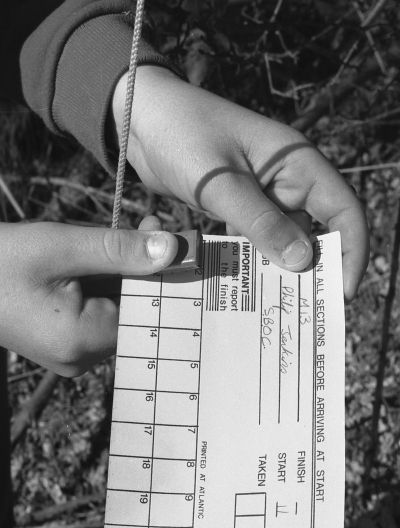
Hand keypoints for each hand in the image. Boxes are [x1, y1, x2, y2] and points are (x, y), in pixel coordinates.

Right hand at [0, 218, 176, 375]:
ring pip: (116, 310)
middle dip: (142, 269)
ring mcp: (71, 355)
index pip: (144, 310)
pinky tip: (97, 260)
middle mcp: (80, 358)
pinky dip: (103, 286)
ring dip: (121, 274)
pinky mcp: (64, 344)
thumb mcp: (62, 247)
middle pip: (133, 311)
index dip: (162, 274)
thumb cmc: (2, 260)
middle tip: (150, 227)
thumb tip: (171, 248)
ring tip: (116, 239)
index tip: (173, 237)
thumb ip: (119, 250)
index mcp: (81, 341)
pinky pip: (97, 314)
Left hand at [111, 66, 368, 300]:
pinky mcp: (239, 204)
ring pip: (285, 238)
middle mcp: (287, 179)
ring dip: (282, 268)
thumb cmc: (181, 135)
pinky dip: (254, 259)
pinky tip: (245, 285)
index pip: (343, 208)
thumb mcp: (219, 182)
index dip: (350, 250)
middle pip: (318, 229)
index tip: (342, 292)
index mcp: (296, 162)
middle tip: (306, 309)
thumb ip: (259, 221)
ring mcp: (262, 192)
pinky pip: (256, 237)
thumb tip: (302, 262)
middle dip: (316, 268)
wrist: (140, 116)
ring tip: (276, 305)